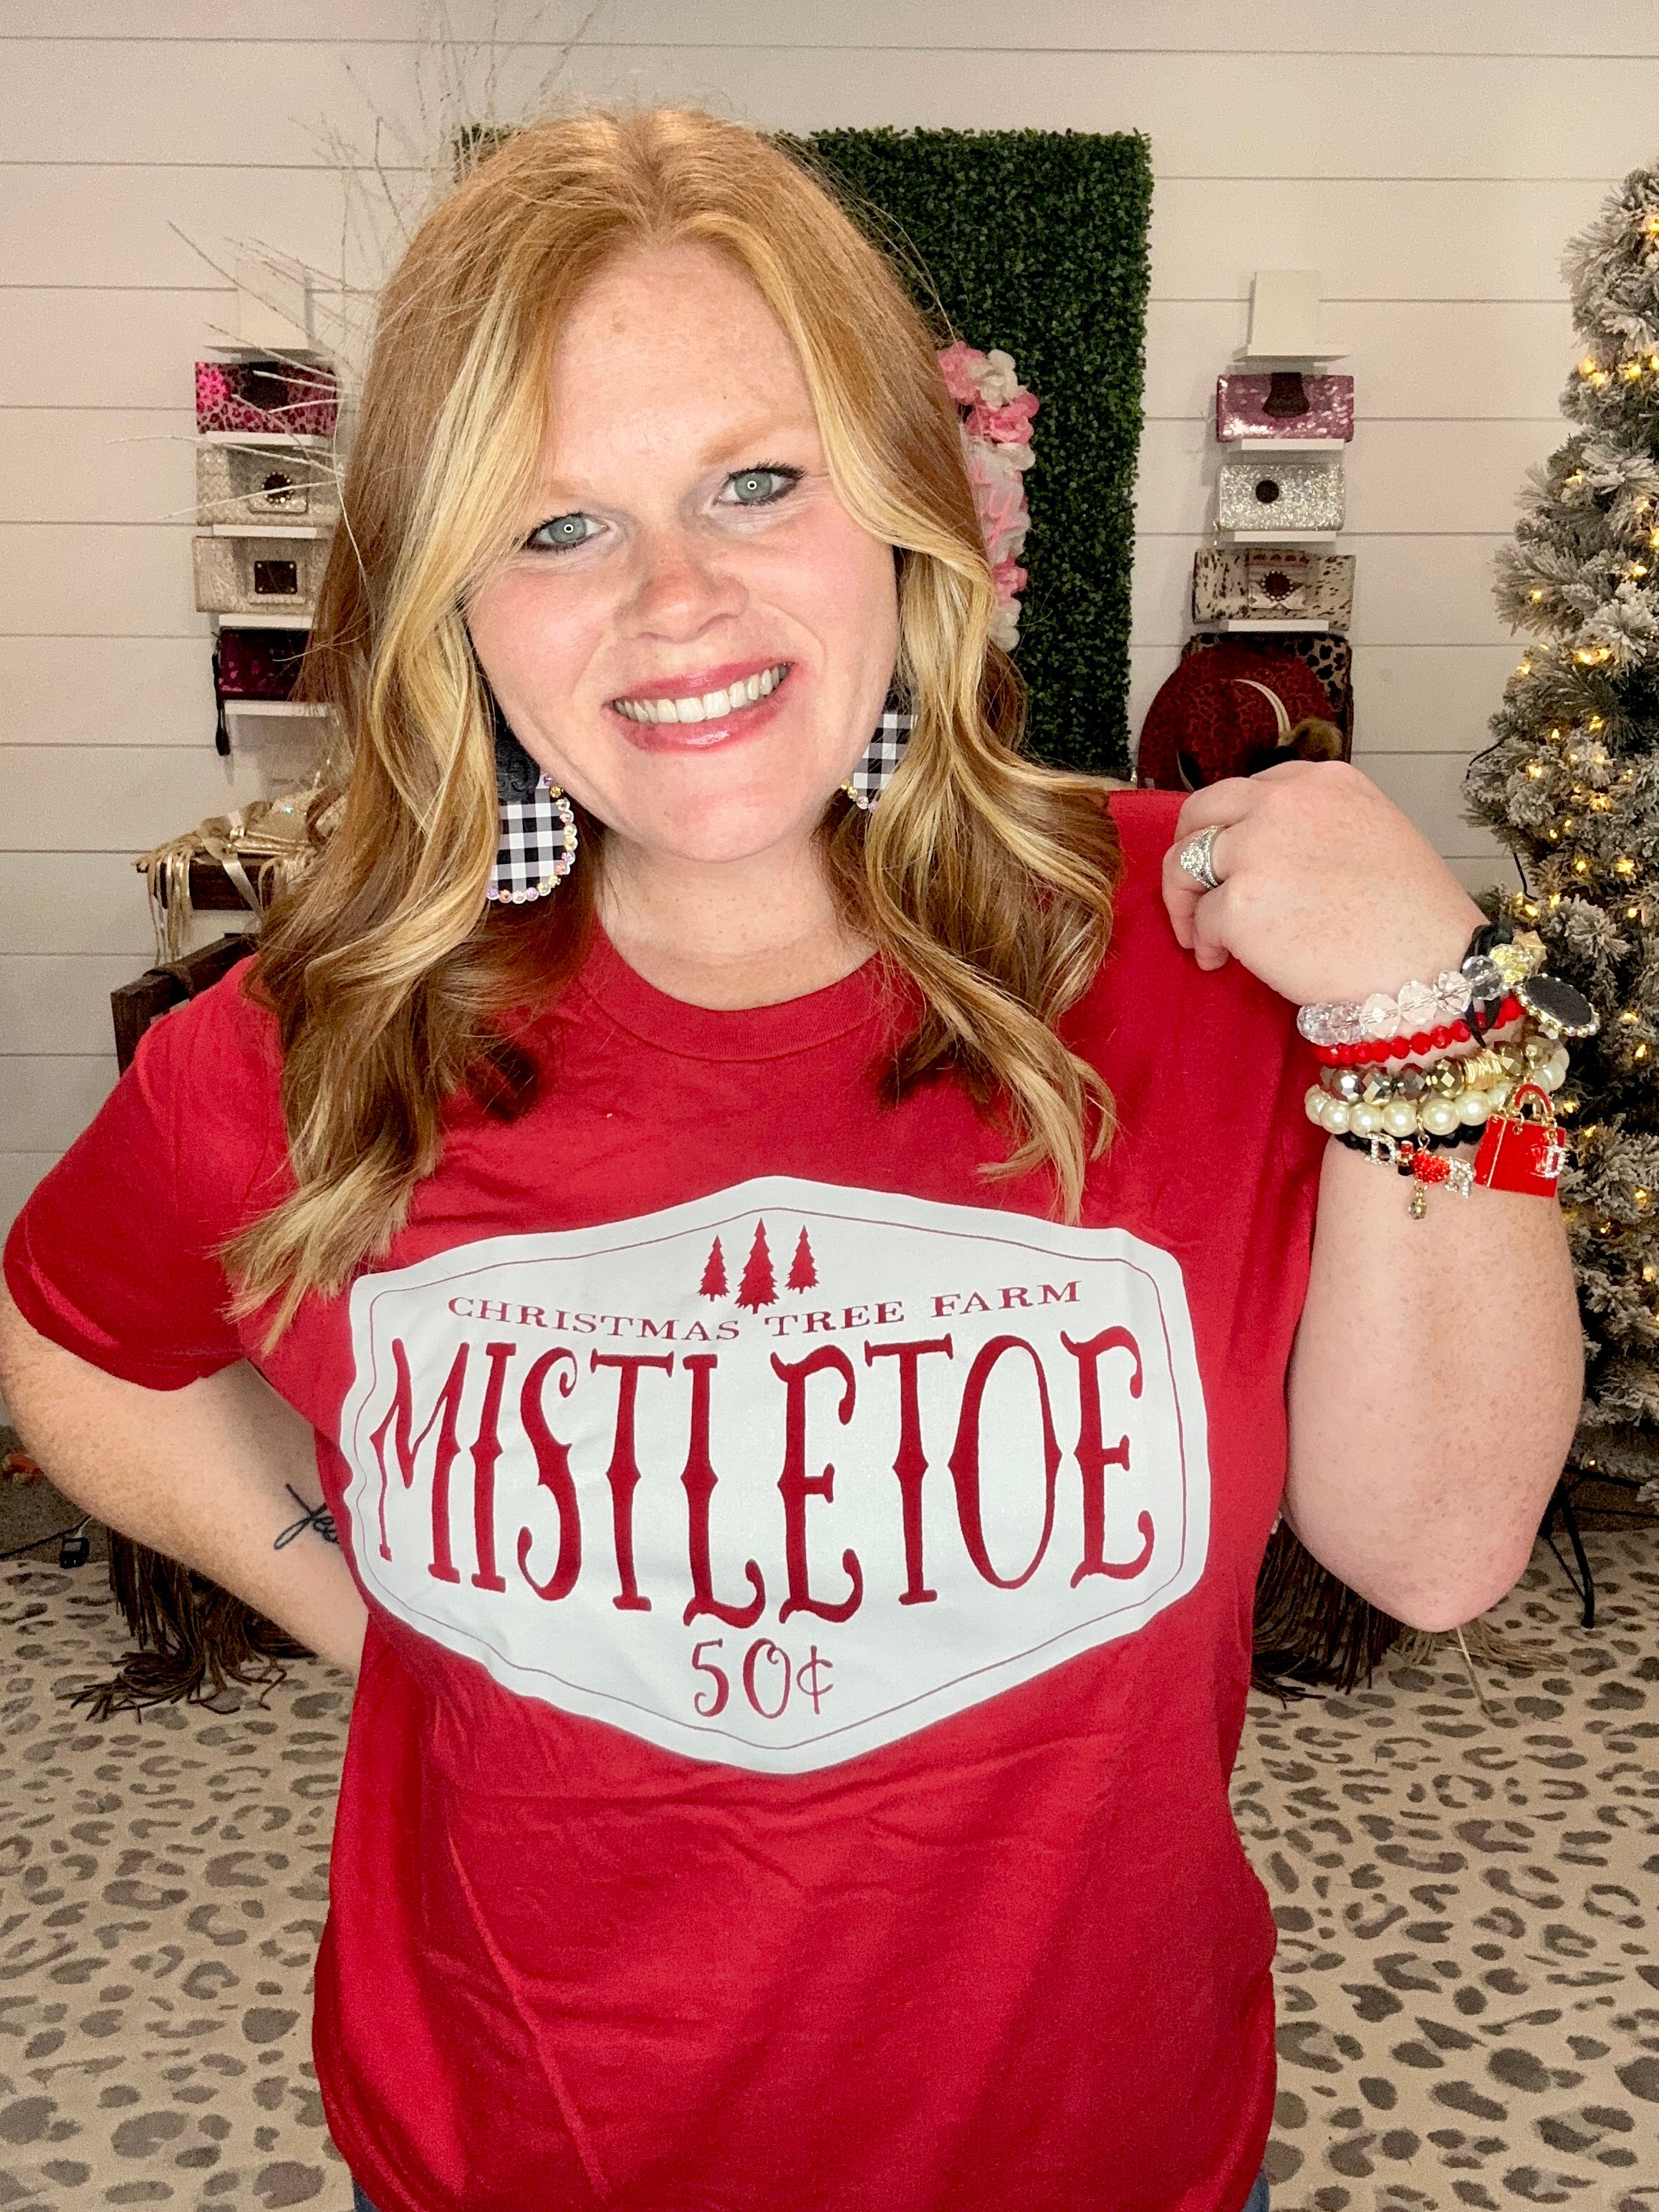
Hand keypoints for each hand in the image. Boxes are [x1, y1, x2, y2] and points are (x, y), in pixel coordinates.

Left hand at [1161, 760, 1484, 1007]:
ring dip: (1183, 901)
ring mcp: (1256, 850)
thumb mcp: (1374, 833)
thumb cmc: (1413, 918)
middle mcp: (1284, 802)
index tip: (1229, 860)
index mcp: (1322, 782)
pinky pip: (1200, 920)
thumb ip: (1317, 824)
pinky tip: (1223, 962)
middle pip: (1200, 811)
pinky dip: (1205, 944)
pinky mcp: (1239, 902)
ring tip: (1201, 936)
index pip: (1248, 790)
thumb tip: (1267, 850)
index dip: (1229, 828)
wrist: (1428, 968)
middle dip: (1186, 850)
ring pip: (1184, 863)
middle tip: (1190, 890)